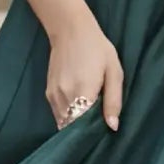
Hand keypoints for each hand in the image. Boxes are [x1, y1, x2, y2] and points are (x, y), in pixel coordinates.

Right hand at [46, 16, 123, 130]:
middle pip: (72, 127)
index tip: (102, 132)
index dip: (93, 132)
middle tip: (96, 126)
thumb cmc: (97, 49)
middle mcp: (65, 96)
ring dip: (74, 124)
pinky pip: (58, 114)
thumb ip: (113, 100)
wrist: (70, 30)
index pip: (85, 126)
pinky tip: (78, 109)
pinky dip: (67, 116)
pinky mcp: (48, 93)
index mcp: (84, 92)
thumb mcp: (114, 71)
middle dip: (84, 130)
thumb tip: (113, 127)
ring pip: (63, 122)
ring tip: (88, 117)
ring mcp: (54, 95)